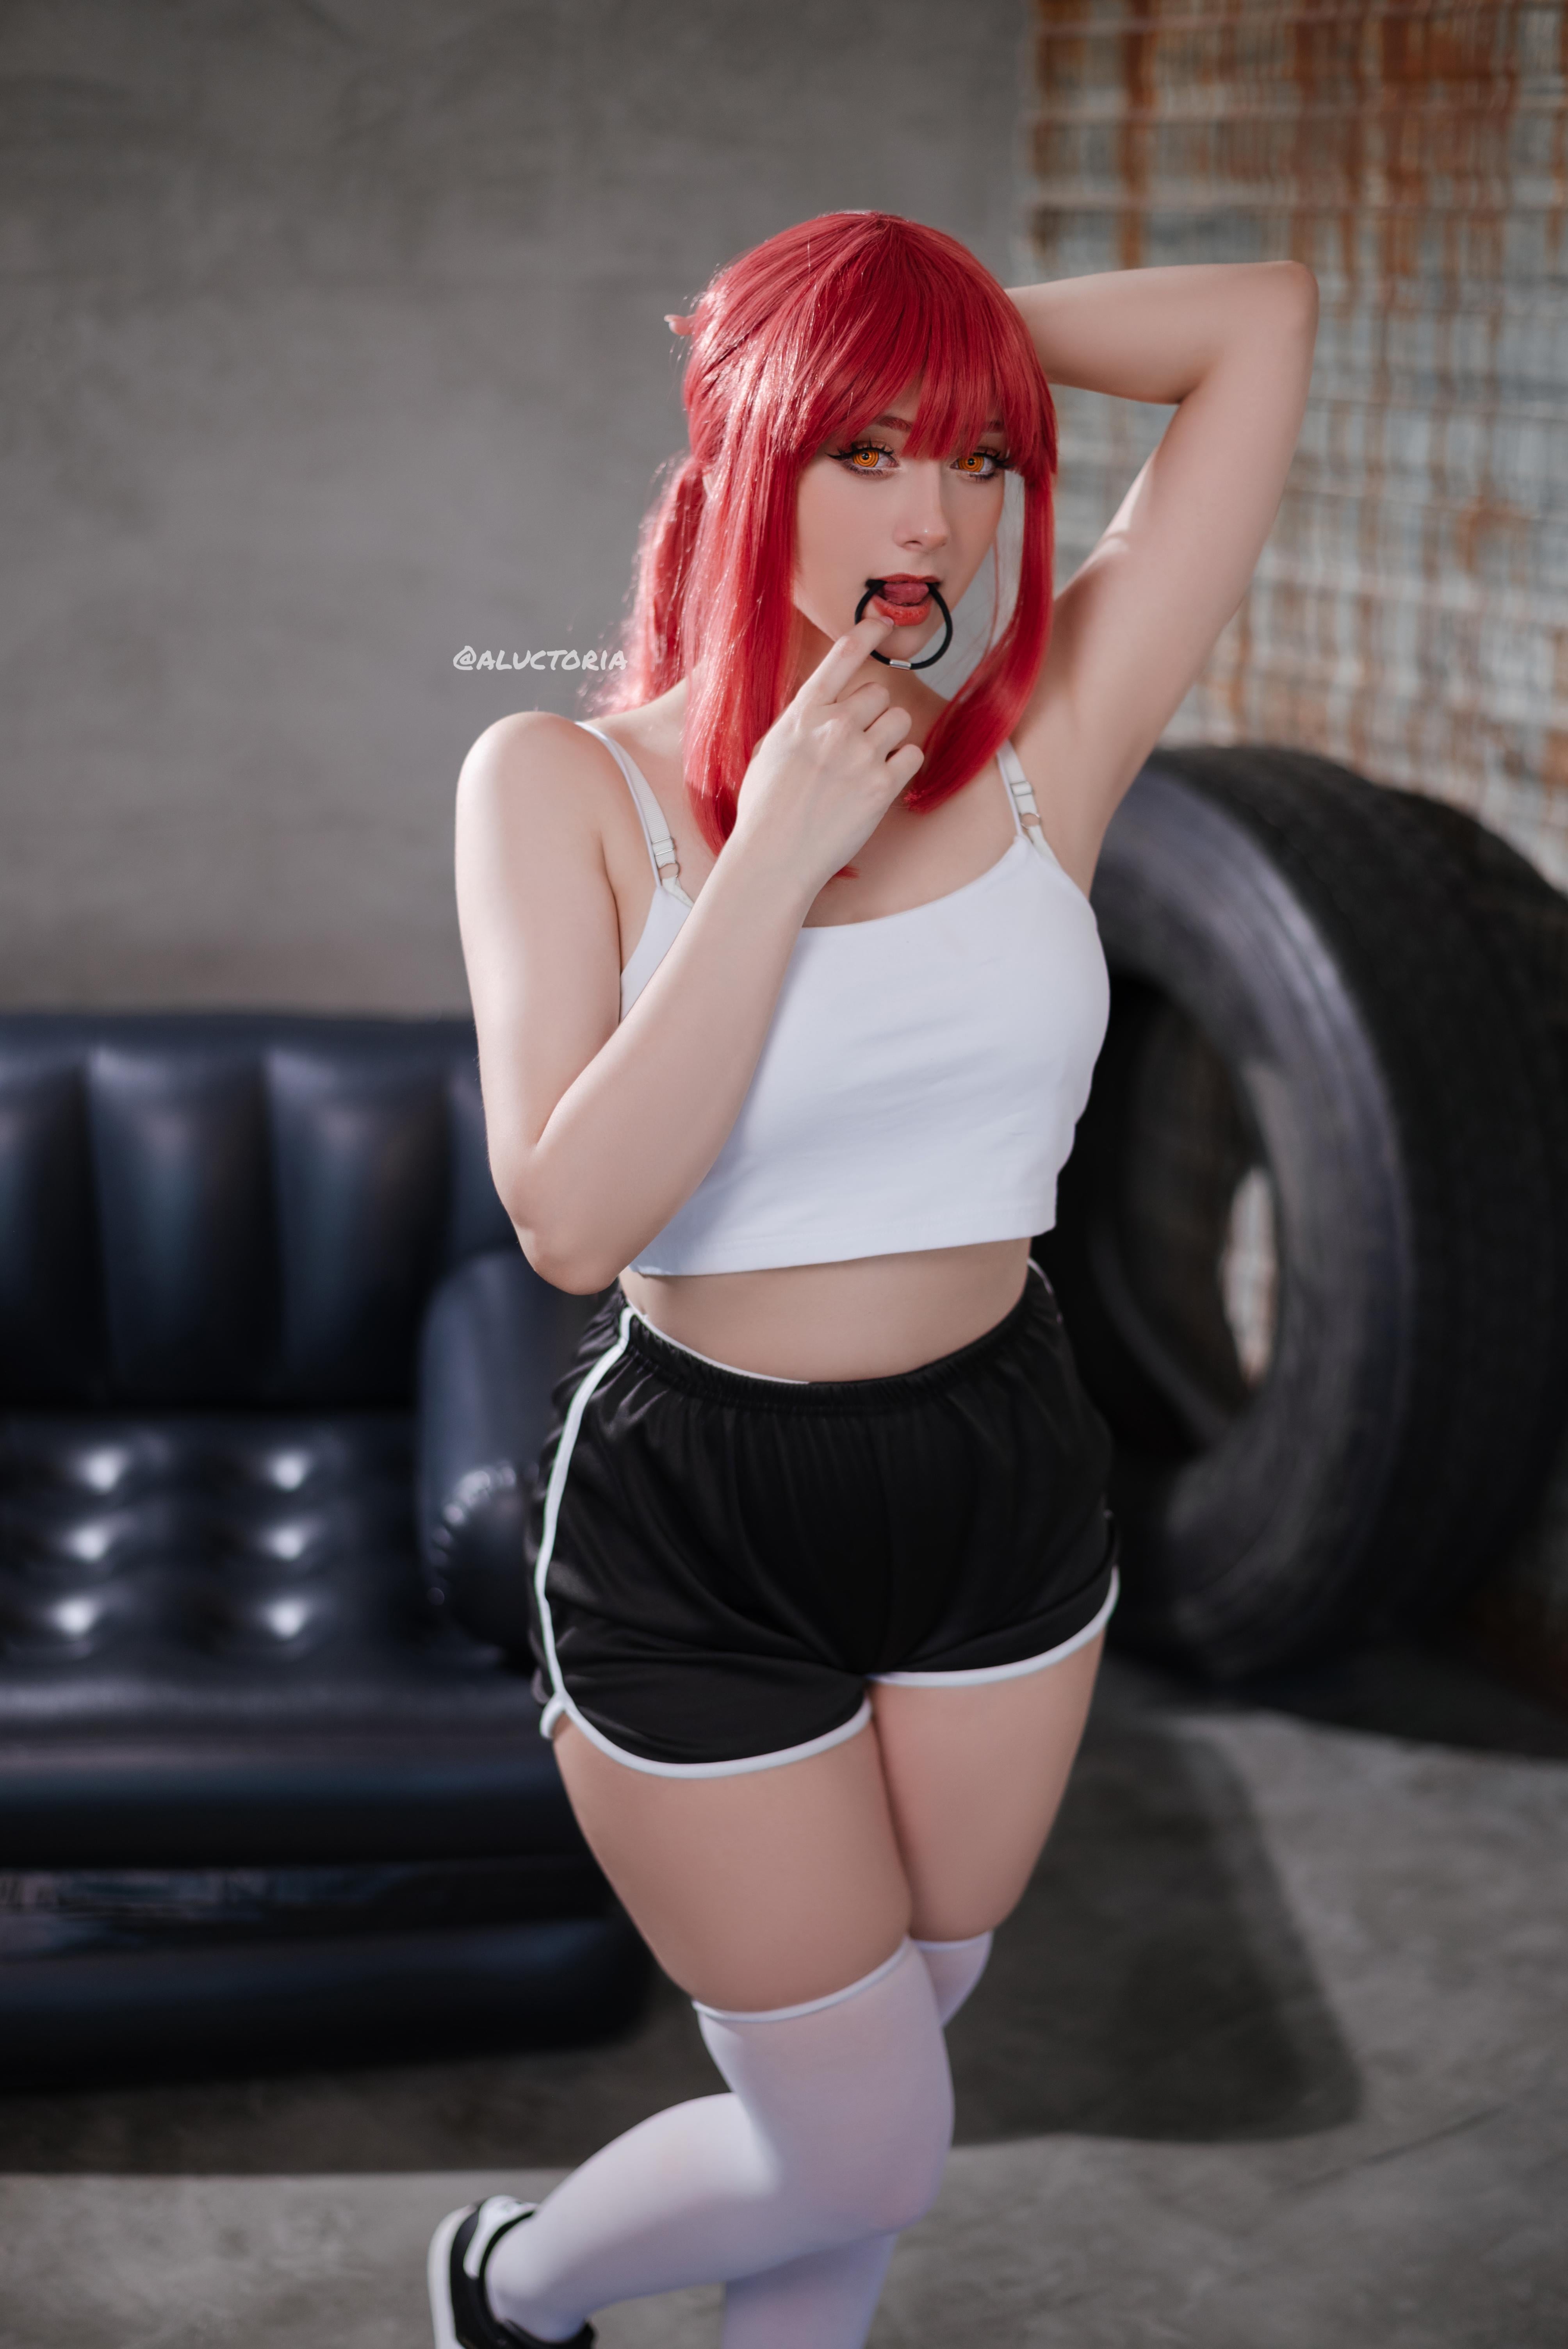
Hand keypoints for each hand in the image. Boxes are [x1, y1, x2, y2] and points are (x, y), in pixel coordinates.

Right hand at [729, 616, 923, 899]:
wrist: (774, 857)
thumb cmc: (765, 809)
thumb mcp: (769, 751)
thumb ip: (799, 723)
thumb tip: (820, 709)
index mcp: (802, 714)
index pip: (841, 658)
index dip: (867, 634)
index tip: (882, 623)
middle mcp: (833, 727)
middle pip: (878, 693)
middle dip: (872, 713)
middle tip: (855, 743)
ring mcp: (860, 756)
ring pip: (899, 719)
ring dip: (890, 737)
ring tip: (867, 763)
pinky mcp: (882, 786)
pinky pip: (912, 754)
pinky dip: (902, 765)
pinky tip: (881, 781)